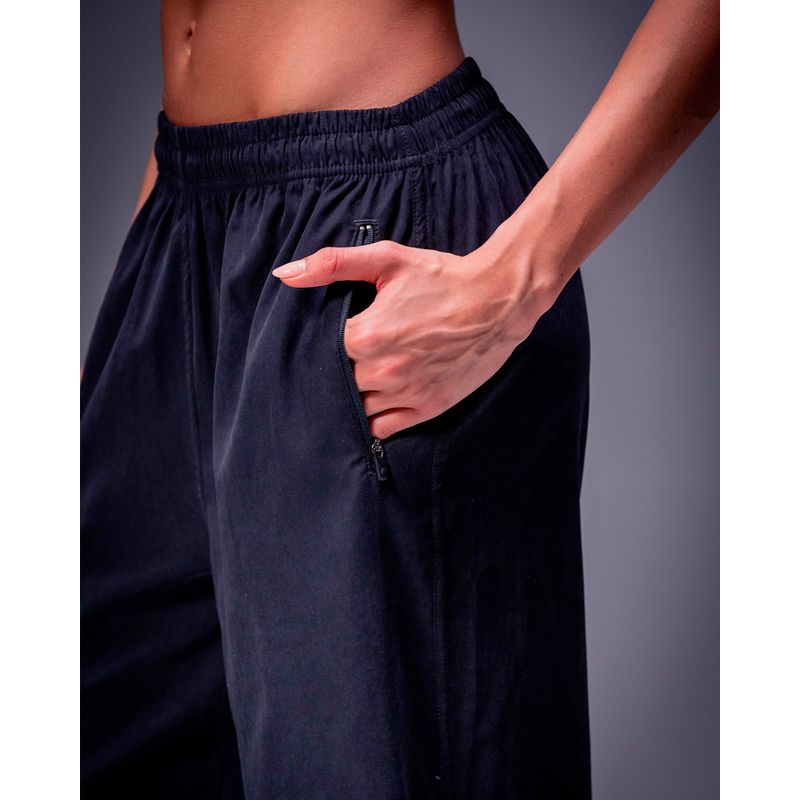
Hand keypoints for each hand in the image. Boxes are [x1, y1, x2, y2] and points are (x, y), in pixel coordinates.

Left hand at [272, 237, 557, 438]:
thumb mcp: (387, 260)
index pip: (318, 355)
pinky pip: (383, 428)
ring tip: (360, 377)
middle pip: (337, 384)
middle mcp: (383, 372)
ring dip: (353, 397)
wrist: (498, 300)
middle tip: (343, 358)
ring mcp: (406, 394)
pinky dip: (375, 417)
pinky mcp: (427, 408)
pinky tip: (378, 397)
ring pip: (357, 409)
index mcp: (367, 336)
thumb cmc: (442, 277)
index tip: (323, 340)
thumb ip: (333, 264)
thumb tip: (285, 273)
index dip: (316, 348)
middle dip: (335, 373)